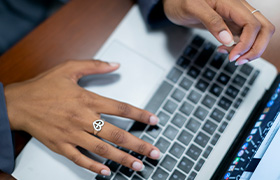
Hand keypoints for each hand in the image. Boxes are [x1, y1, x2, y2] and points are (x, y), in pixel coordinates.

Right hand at [4, 60, 160, 175]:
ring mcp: (72, 134)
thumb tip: (115, 64)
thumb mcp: (69, 68)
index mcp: (87, 100)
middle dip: (138, 144)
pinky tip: (107, 172)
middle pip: (117, 133)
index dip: (140, 114)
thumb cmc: (43, 86)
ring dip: (122, 158)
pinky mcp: (61, 145)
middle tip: (154, 152)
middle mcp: (83, 118)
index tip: (154, 120)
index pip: (121, 108)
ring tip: (138, 165)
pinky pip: (80, 159)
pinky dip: (94, 167)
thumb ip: (94, 66)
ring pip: (102, 149)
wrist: (18, 103)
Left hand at [163, 0, 274, 64]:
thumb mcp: (193, 8)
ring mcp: (235, 17)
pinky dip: (240, 47)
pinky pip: (244, 36)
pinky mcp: (230, 24)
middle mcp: (238, 9)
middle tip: (238, 61)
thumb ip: (211, 21)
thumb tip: (227, 40)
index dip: (246, 43)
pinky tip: (225, 49)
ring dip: (249, 49)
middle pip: (264, 28)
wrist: (174, 1)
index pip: (253, 24)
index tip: (232, 56)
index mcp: (231, 3)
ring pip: (257, 34)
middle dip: (256, 48)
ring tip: (231, 57)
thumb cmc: (181, 0)